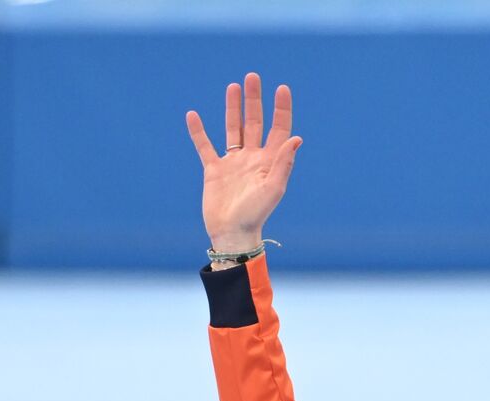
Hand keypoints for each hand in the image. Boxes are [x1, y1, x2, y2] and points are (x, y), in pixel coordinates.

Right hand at [185, 72, 303, 252]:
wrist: (232, 234)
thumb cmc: (256, 215)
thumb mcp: (273, 189)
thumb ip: (284, 163)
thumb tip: (297, 138)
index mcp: (270, 162)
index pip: (278, 129)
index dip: (281, 109)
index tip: (281, 88)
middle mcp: (253, 159)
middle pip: (254, 123)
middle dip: (255, 100)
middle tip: (252, 77)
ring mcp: (233, 164)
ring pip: (233, 129)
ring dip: (232, 108)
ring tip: (233, 86)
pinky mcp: (214, 171)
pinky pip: (205, 146)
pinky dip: (198, 132)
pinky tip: (193, 115)